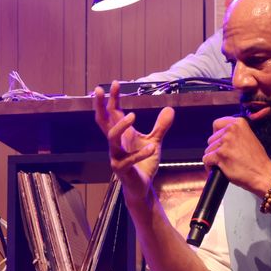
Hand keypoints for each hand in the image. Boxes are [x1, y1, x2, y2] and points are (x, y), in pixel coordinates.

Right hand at [92, 81, 173, 202]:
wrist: (141, 187)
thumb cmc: (144, 164)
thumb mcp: (154, 141)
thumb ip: (160, 126)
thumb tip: (170, 109)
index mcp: (121, 135)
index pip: (112, 113)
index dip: (112, 98)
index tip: (114, 83)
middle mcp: (114, 144)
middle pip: (103, 121)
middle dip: (101, 105)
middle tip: (100, 89)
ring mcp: (116, 157)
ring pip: (112, 138)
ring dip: (121, 126)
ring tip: (133, 115)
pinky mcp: (122, 170)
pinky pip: (129, 160)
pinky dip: (140, 154)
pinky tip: (152, 148)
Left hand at [202, 116, 270, 196]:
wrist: (262, 174)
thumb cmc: (257, 160)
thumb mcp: (249, 137)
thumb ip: (236, 133)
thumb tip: (222, 136)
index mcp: (239, 123)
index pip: (217, 124)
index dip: (217, 134)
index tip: (220, 141)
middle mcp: (231, 130)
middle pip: (211, 139)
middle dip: (216, 148)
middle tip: (226, 156)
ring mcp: (225, 142)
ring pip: (208, 150)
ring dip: (213, 158)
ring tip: (224, 163)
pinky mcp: (219, 155)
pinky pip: (206, 159)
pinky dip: (210, 166)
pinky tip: (218, 169)